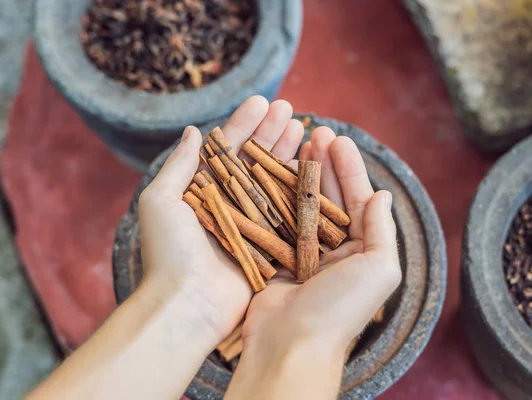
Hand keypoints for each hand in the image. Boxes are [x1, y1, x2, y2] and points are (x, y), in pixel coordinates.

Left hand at [137, 96, 303, 342]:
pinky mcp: (269, 242)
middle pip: (253, 160)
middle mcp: (227, 203)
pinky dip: (298, 188)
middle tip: (289, 108)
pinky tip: (311, 165)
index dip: (244, 124)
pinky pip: (286, 210)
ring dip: (287, 153)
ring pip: (272, 180)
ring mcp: (249, 222)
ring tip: (303, 127)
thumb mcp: (160, 201)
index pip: (225, 150)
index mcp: (200, 191)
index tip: (262, 101)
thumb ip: (178, 164)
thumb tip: (191, 130)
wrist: (187, 304)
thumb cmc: (168, 251)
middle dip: (270, 132)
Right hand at [226, 128, 401, 399]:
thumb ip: (382, 230)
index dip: (350, 168)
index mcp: (363, 252)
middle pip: (332, 196)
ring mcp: (304, 252)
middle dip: (326, 164)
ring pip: (305, 202)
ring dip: (303, 173)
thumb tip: (382, 194)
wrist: (293, 345)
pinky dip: (279, 194)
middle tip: (317, 132)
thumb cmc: (341, 309)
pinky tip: (275, 172)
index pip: (359, 200)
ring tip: (299, 143)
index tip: (338, 139)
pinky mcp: (276, 256)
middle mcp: (336, 250)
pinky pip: (280, 218)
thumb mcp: (380, 269)